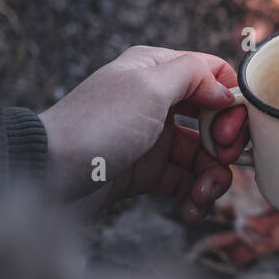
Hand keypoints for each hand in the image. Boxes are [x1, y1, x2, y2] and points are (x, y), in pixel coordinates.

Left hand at [38, 46, 247, 219]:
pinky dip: (194, 196)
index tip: (227, 126)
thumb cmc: (95, 124)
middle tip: (220, 160)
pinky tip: (190, 208)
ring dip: (212, 178)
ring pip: (204, 155)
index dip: (230, 101)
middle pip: (215, 119)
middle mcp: (158, 101)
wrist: (48, 175)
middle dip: (225, 144)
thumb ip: (193, 75)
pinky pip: (186, 182)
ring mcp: (154, 139)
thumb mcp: (148, 86)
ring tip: (202, 195)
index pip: (212, 75)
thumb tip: (223, 90)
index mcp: (157, 70)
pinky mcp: (148, 172)